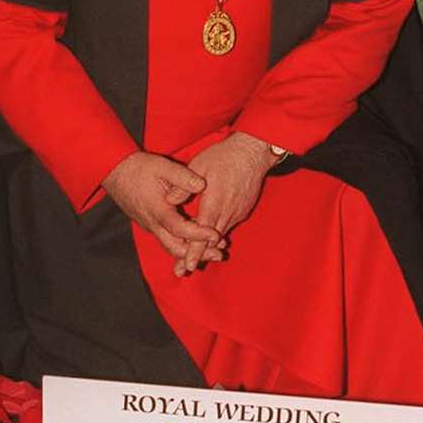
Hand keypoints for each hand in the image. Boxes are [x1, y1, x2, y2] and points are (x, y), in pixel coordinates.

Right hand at [103, 151, 223, 265]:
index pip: (179, 229)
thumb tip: (202, 185)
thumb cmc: (139, 168)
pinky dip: (184, 243)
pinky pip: (168, 240)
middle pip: (176, 248)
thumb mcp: (162, 167)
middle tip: (219, 254)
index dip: (198, 234)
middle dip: (197, 254)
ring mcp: (151, 226)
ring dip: (192, 250)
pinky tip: (199, 239)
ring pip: (172, 246)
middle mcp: (152, 223)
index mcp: (157, 210)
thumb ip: (183, 176)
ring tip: (214, 250)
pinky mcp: (151, 225)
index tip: (215, 235)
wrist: (115, 171)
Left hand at [176, 133, 277, 275]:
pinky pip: (227, 226)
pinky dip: (216, 234)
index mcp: (214, 203)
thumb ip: (183, 186)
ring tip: (195, 259)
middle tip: (183, 270)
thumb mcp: (199, 165)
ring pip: (219, 235)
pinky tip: (209, 238)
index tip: (187, 265)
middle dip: (197, 256)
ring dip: (207, 247)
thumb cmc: (224, 156)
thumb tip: (168, 201)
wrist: (253, 152)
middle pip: (210, 242)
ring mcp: (237, 213)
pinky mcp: (242, 211)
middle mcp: (227, 212)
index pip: (201, 234)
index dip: (193, 251)